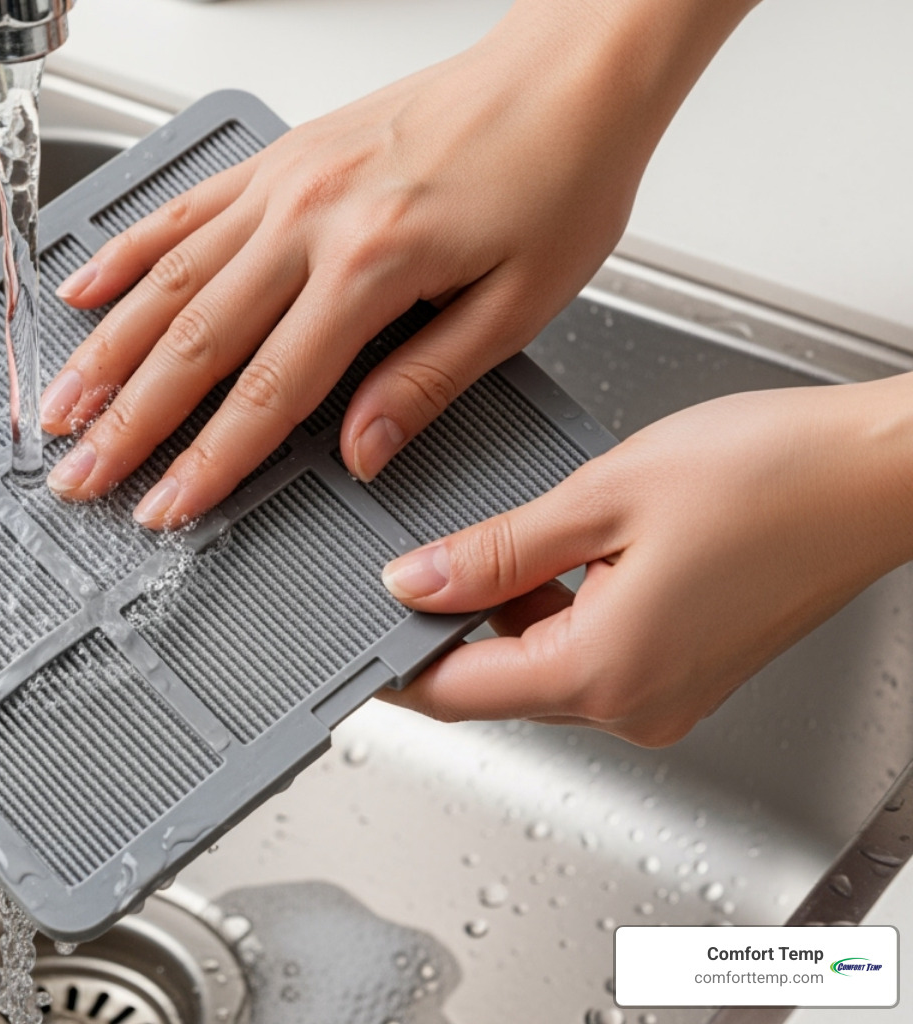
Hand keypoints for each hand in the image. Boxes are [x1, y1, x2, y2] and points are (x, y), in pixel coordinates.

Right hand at [41, 0, 758, 527]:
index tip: (167, 506)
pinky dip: (126, 251)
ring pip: (169, 277)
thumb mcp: (520, 302)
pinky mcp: (280, 154)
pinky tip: (84, 288)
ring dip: (106, 348)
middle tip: (79, 476)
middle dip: (128, 421)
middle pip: (195, 341)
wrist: (569, 71)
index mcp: (372, 266)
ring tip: (61, 405)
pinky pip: (183, 206)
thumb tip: (358, 453)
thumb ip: (426, 382)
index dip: (209, 460)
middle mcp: (311, 219)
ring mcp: (284, 181)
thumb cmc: (558, 175)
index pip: (268, 390)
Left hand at [378, 375, 912, 746]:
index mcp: (603, 673)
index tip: (352, 634)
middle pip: (495, 682)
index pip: (456, 693)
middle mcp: (636, 704)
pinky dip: (555, 610)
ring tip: (498, 537)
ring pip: (541, 663)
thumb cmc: (775, 476)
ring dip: (504, 612)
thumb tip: (416, 581)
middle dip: (446, 627)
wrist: (884, 472)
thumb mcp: (601, 497)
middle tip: (408, 559)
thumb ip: (494, 550)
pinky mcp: (688, 668)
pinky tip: (558, 549)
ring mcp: (667, 692)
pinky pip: (589, 651)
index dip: (393, 663)